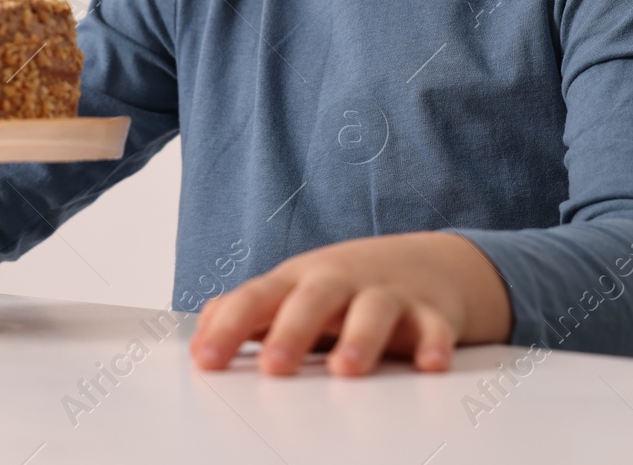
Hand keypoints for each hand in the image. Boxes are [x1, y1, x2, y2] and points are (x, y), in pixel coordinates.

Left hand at [189, 232, 511, 376]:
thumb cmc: (342, 286)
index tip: (207, 360)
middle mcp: (339, 283)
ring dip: (360, 338)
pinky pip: (434, 327)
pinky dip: (434, 343)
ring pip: (373, 310)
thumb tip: (198, 341)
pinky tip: (430, 364)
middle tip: (275, 367)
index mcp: (298, 282)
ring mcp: (385, 294)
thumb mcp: (289, 292)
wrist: (424, 262)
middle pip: (313, 299)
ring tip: (346, 370)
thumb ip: (243, 314)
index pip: (256, 299)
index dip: (229, 328)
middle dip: (292, 331)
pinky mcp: (430, 313)